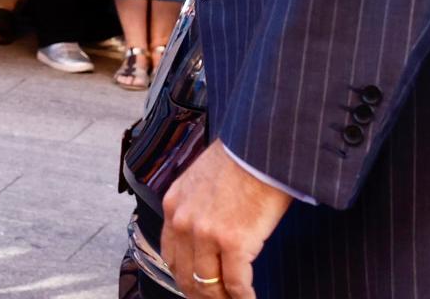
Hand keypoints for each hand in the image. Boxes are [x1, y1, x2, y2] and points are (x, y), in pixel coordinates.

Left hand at [161, 139, 291, 298]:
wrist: (258, 145)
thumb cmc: (238, 158)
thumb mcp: (200, 179)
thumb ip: (194, 207)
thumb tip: (205, 237)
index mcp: (174, 205)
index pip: (171, 256)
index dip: (185, 278)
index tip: (199, 289)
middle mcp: (183, 221)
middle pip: (186, 276)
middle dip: (203, 295)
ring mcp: (207, 233)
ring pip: (209, 287)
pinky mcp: (233, 242)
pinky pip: (237, 286)